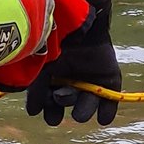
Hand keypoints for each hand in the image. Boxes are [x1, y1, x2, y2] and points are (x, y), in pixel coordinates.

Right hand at [25, 2, 120, 126]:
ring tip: (78, 98)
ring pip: (87, 107)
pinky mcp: (109, 79)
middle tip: (60, 95)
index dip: (51, 112)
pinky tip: (102, 118)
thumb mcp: (38, 68)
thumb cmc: (51, 44)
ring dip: (83, 110)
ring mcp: (90, 81)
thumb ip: (35, 91)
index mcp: (54, 80)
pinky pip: (110, 101)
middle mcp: (72, 82)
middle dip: (63, 104)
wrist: (74, 25)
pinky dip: (107, 112)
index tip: (49, 112)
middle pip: (68, 105)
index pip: (52, 105)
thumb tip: (33, 112)